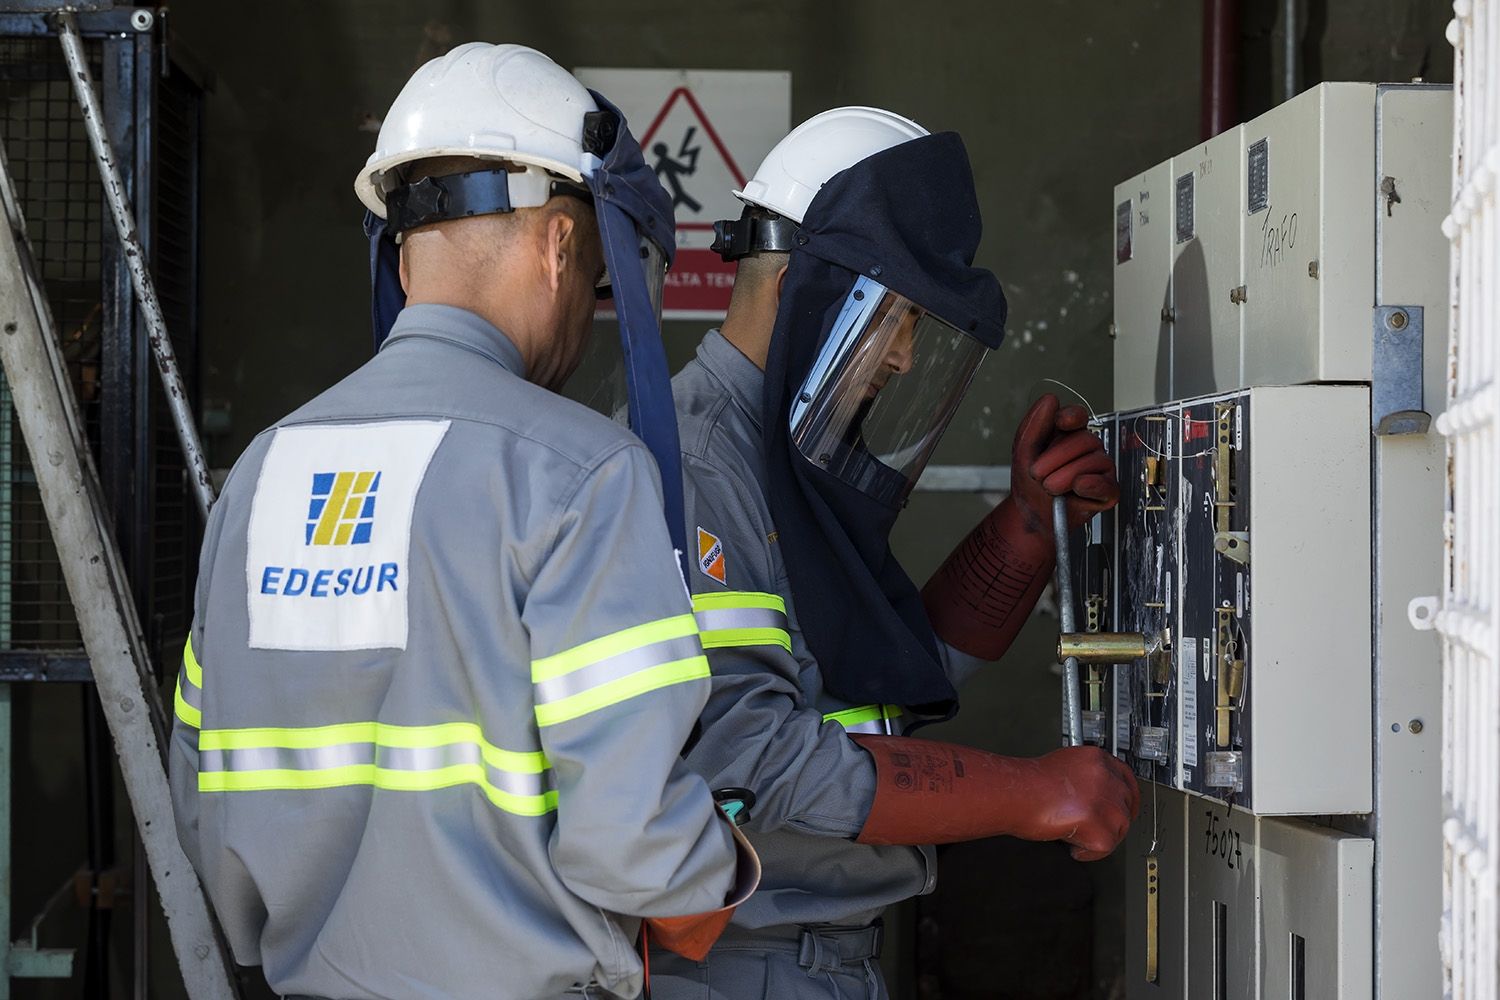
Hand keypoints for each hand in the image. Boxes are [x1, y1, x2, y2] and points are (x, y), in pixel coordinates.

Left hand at [1010, 394, 1119, 530]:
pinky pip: (1107, 484)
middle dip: (1056, 458)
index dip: (1072, 416)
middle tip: (1037, 474)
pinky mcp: (1107, 491)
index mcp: (1067, 435)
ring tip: (1049, 487)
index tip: (1061, 422)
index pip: (1078, 416)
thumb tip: (1050, 399)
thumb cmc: (1029, 483)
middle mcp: (1087, 448)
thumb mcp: (1023, 452)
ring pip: (1095, 460)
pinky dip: (1092, 485)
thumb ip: (1033, 425)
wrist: (1030, 514)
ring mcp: (1099, 469)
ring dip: (1065, 476)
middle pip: (1084, 440)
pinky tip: (1077, 487)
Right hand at [1020, 745, 1139, 860]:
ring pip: (1118, 830)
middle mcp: (1107, 778)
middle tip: (1092, 827)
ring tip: (1072, 832)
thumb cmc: (1027, 784)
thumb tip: (1089, 793)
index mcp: (1097, 760)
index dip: (1125, 796)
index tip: (1123, 806)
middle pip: (1126, 805)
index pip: (1126, 778)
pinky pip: (1103, 850)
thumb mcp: (1063, 765)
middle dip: (1111, 820)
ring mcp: (1107, 804)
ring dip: (1097, 836)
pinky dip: (1085, 852)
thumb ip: (1084, 776)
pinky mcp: (1101, 829)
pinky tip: (1070, 844)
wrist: (1015, 794)